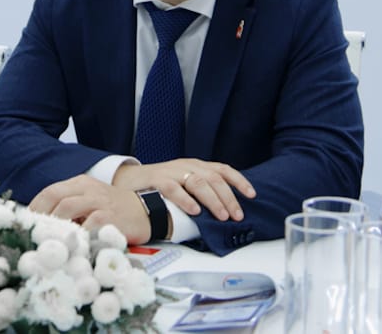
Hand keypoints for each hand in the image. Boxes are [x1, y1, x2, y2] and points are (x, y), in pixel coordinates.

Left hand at [28, 175, 150, 243]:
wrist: (145, 211)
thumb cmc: (112, 210)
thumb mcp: (89, 200)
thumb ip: (69, 208)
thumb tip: (41, 226)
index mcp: (80, 183)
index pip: (49, 191)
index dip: (34, 208)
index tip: (26, 225)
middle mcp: (88, 189)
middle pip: (55, 197)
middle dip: (40, 217)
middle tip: (33, 235)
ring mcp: (99, 202)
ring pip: (67, 207)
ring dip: (54, 225)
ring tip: (48, 241)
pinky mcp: (109, 217)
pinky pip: (88, 225)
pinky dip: (76, 235)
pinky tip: (70, 245)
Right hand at [112, 158, 255, 222]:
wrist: (129, 180)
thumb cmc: (160, 186)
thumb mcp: (184, 183)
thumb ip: (202, 190)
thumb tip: (226, 209)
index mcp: (197, 166)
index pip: (223, 169)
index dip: (239, 181)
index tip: (252, 195)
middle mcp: (187, 165)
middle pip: (214, 178)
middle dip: (228, 197)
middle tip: (237, 215)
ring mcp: (172, 171)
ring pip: (198, 182)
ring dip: (213, 200)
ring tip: (221, 216)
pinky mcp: (157, 180)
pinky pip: (174, 188)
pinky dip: (186, 199)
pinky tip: (195, 211)